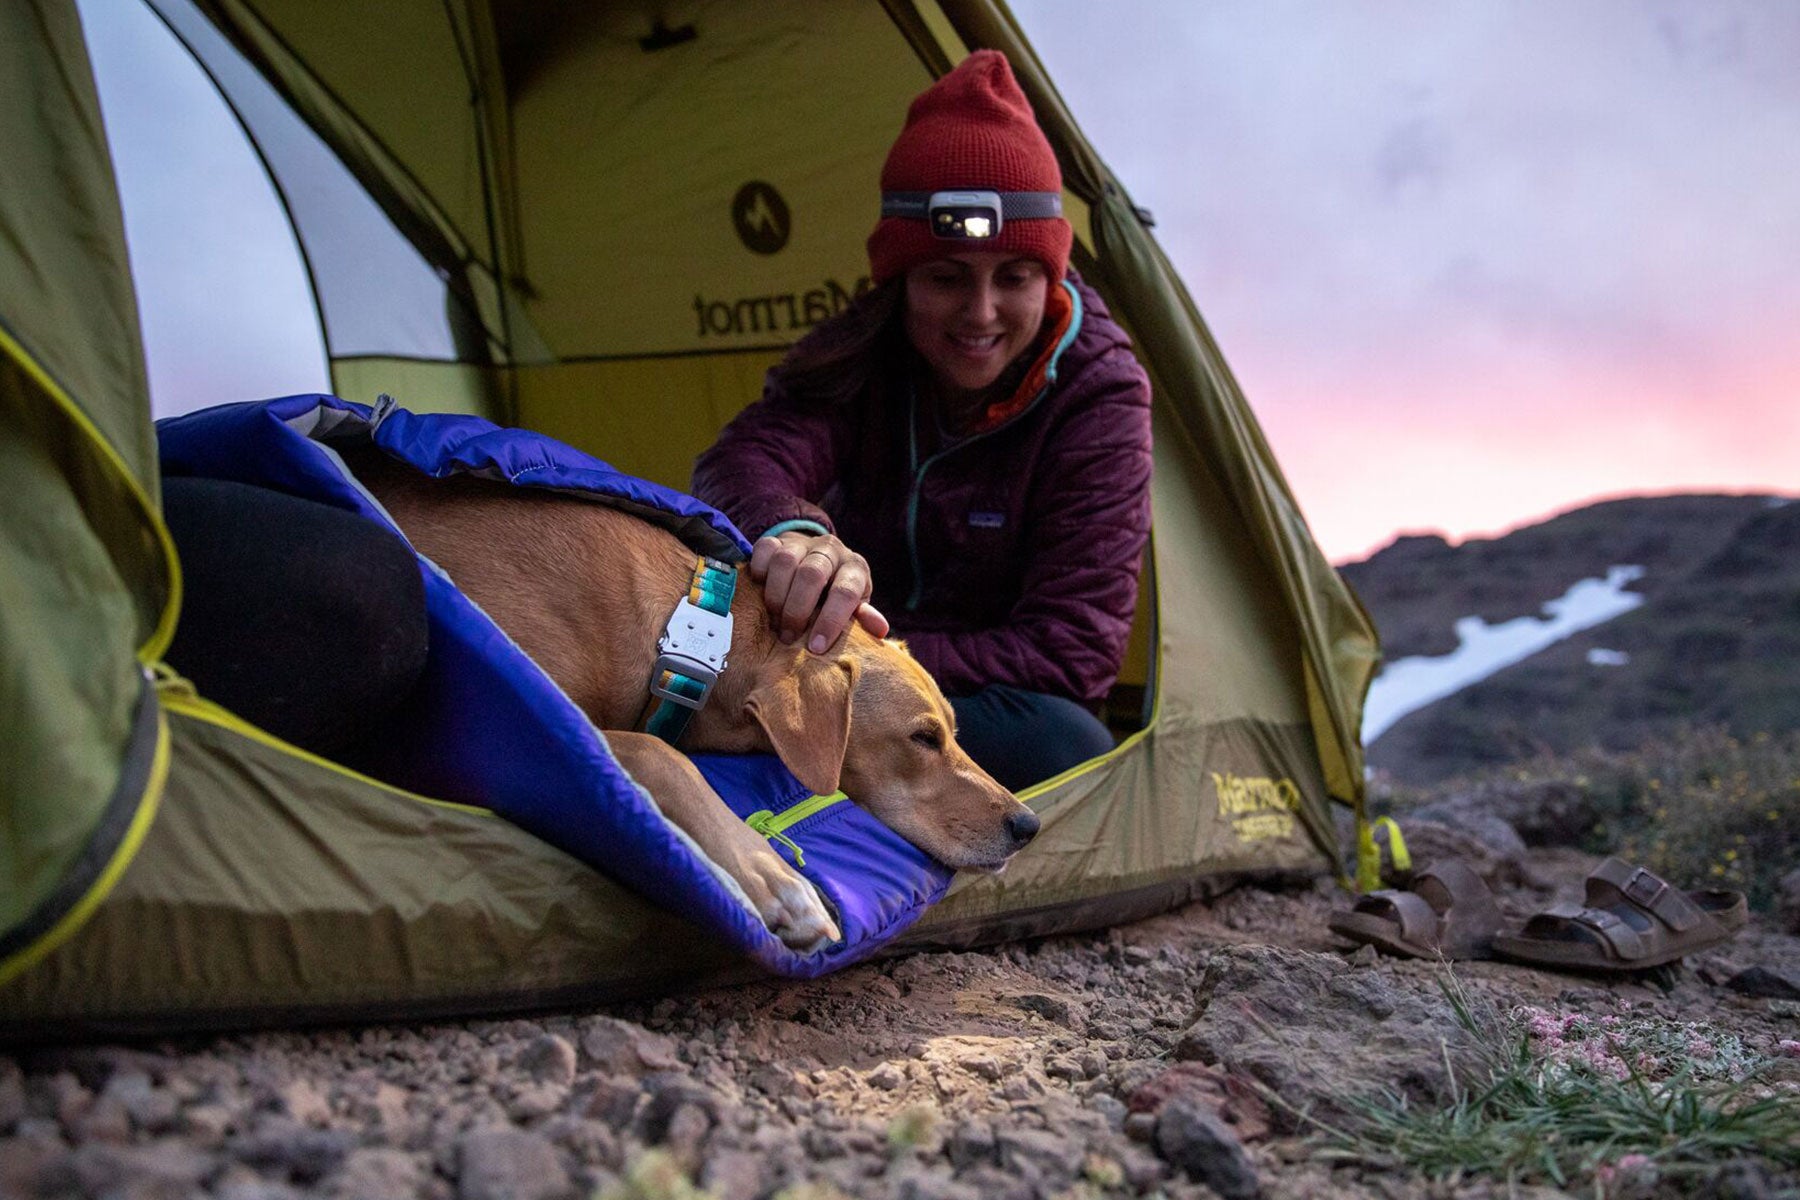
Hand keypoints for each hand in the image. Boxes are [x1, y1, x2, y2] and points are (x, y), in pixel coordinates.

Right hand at [750, 531, 889, 652]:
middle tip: (788, 636)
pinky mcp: (778, 540)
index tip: (817, 647)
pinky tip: (760, 591)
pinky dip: (760, 571)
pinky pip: (765, 548)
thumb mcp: (854, 604)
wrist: (818, 558)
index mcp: (854, 568)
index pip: (845, 592)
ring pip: (785, 562)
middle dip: (797, 610)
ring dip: (776, 597)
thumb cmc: (836, 592)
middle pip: (811, 575)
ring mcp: (803, 543)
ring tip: (774, 621)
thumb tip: (879, 630)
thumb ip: (863, 617)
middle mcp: (831, 550)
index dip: (831, 621)